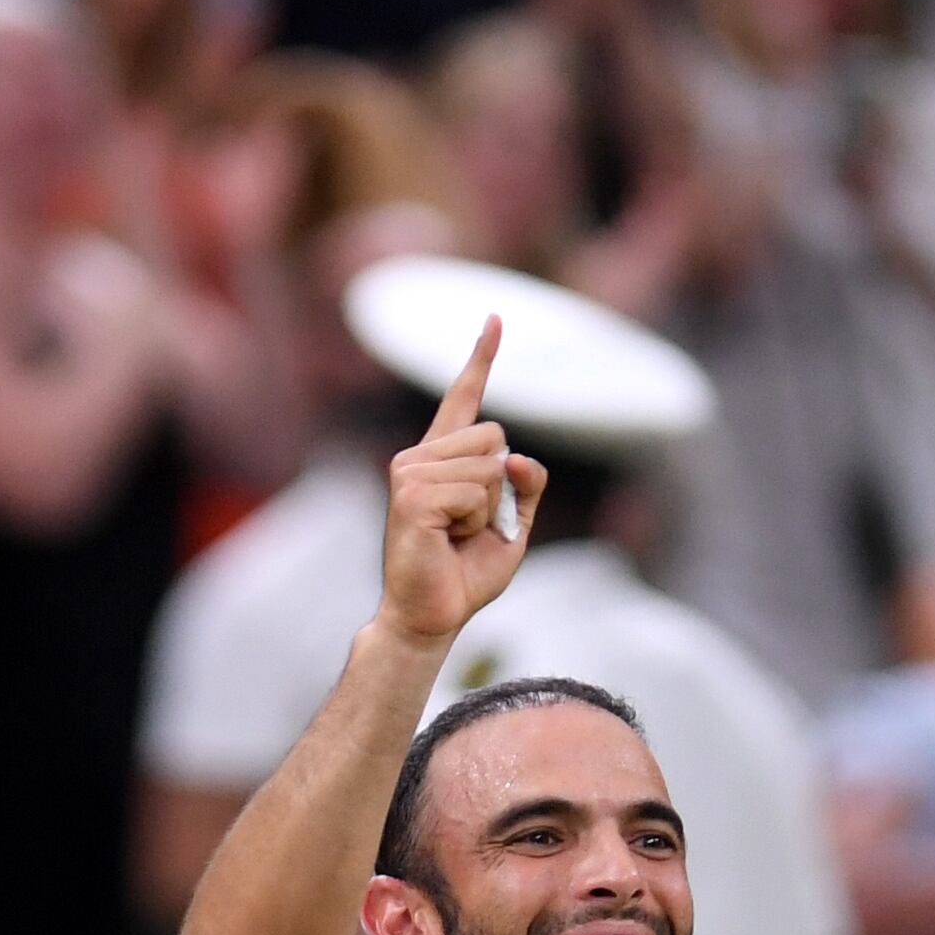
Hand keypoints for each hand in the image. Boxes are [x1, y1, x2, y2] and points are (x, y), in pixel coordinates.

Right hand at [376, 318, 548, 648]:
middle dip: (500, 485)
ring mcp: (410, 473)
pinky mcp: (410, 495)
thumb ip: (525, 488)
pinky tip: (445, 540)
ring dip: (486, 509)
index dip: (481, 358)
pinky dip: (473, 522)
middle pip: (496, 436)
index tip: (496, 318)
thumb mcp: (512, 527)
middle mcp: (420, 457)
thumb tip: (518, 458)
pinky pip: (474, 491)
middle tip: (467, 526)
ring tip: (454, 536)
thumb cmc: (465, 574)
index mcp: (443, 460)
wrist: (432, 616)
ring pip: (488, 464)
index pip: (465, 399)